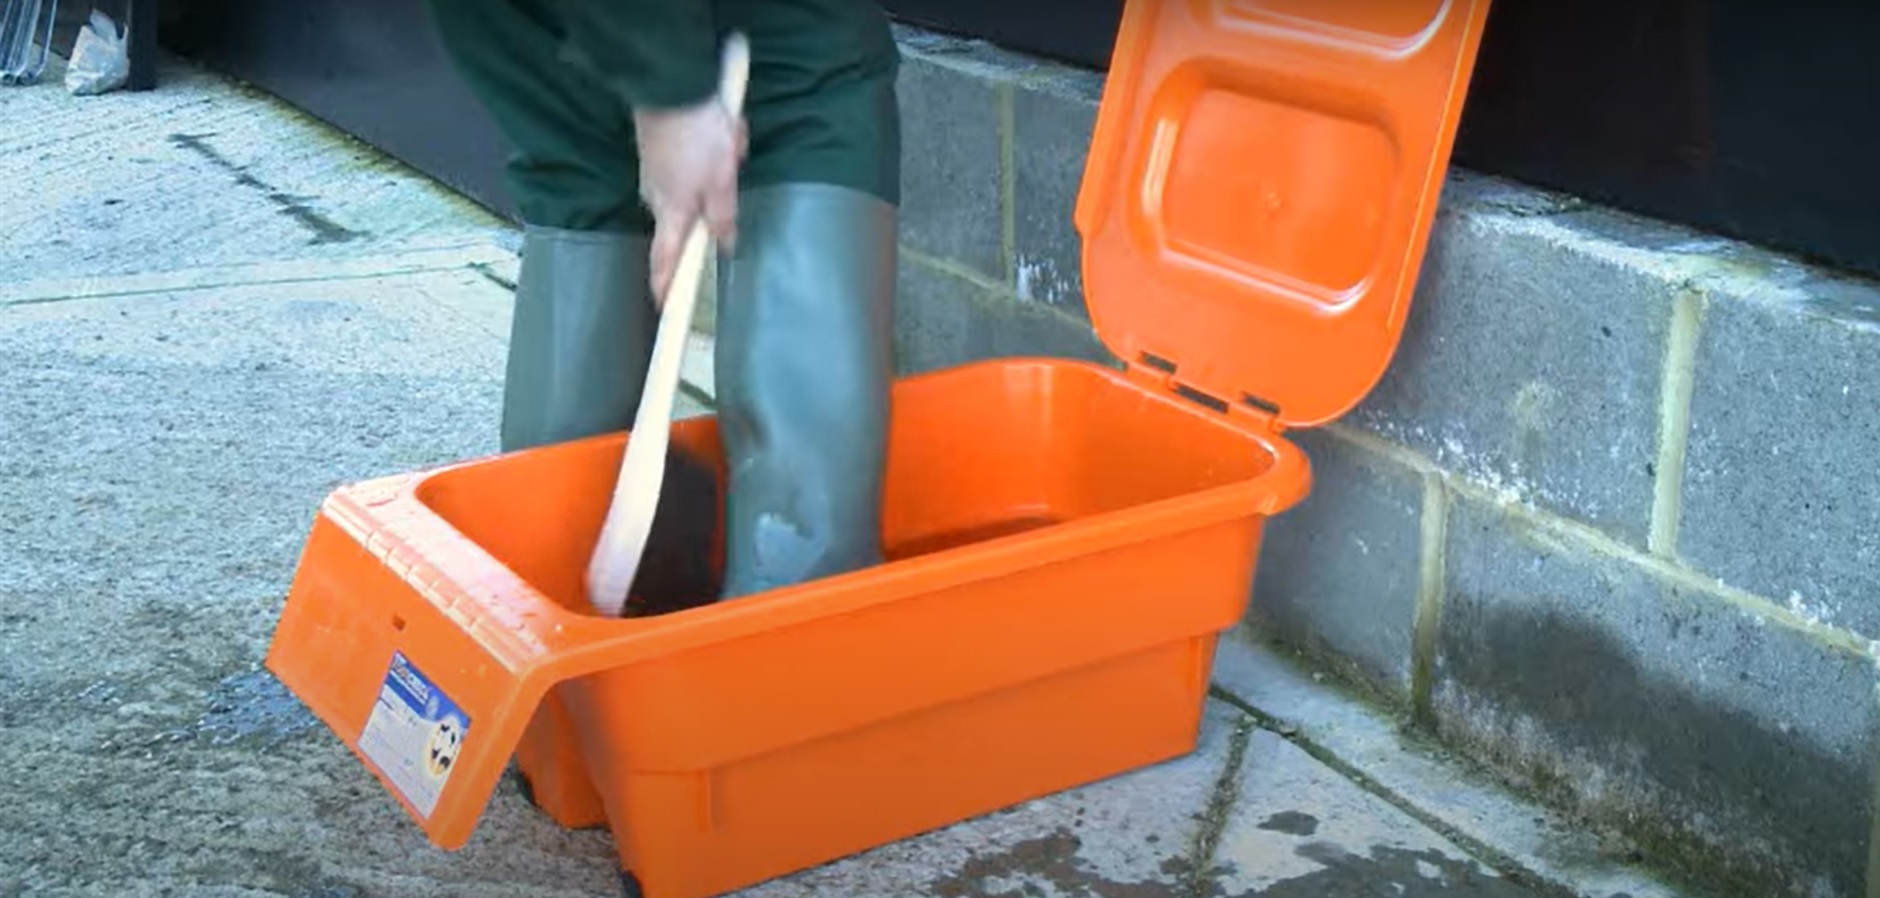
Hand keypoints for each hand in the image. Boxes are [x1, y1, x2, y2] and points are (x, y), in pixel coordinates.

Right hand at [633, 98, 746, 302]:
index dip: (665, 287)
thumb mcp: (722, 180)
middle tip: (731, 163)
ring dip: (714, 170)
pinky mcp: (658, 151)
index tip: (665, 308)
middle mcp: (655, 197)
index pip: (664, 261)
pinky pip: (691, 163)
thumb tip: (724, 245)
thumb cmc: (699, 137)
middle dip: (711, 204)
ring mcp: (654, 173)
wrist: (672, 84)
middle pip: (682, 221)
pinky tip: (722, 129)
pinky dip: (709, 152)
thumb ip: (723, 216)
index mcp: (672, 212)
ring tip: (731, 140)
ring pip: (691, 188)